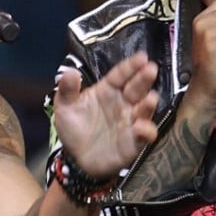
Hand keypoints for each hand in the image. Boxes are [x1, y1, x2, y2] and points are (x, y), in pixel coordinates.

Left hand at [52, 52, 159, 178]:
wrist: (76, 159)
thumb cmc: (74, 128)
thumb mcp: (65, 107)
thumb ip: (67, 90)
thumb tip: (70, 71)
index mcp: (107, 90)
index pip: (120, 75)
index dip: (131, 66)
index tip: (142, 56)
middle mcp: (123, 103)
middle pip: (136, 88)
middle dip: (144, 78)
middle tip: (151, 69)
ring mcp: (130, 121)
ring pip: (145, 109)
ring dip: (149, 103)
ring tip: (151, 98)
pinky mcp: (134, 141)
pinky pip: (145, 134)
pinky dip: (146, 130)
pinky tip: (140, 127)